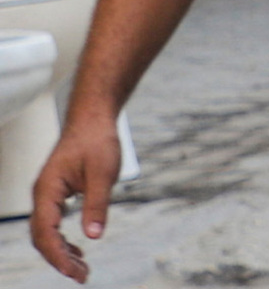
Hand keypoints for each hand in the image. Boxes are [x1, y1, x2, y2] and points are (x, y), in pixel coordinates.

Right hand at [30, 110, 121, 283]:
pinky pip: (53, 224)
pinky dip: (63, 240)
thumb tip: (94, 235)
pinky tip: (78, 250)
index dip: (57, 256)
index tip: (74, 272)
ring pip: (46, 232)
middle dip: (59, 259)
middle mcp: (42, 195)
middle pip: (42, 237)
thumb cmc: (97, 141)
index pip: (46, 232)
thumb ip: (97, 204)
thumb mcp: (103, 173)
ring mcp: (47, 195)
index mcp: (47, 190)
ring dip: (61, 252)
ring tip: (82, 269)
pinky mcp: (57, 194)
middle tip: (82, 276)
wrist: (93, 119)